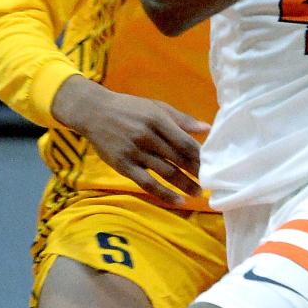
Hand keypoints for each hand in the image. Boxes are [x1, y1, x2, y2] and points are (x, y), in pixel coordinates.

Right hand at [52, 77, 209, 206]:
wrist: (93, 112)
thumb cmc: (129, 109)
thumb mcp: (155, 107)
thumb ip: (181, 119)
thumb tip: (207, 129)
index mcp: (157, 119)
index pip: (184, 142)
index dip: (201, 156)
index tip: (214, 165)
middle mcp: (147, 136)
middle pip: (177, 158)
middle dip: (196, 172)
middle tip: (212, 182)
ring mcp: (134, 152)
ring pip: (166, 172)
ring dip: (185, 184)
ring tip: (199, 193)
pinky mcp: (123, 166)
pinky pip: (147, 183)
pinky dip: (164, 193)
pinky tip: (178, 201)